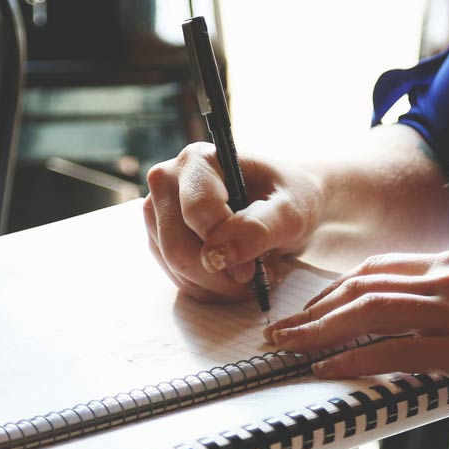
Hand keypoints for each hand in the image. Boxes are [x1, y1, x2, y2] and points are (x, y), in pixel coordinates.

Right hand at [142, 143, 323, 301]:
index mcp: (198, 160)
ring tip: (251, 273)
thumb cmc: (290, 198)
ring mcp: (159, 212)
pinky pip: (178, 279)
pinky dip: (210, 288)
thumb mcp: (290, 212)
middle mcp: (168, 181)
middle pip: (177, 247)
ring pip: (176, 268)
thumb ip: (257, 229)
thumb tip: (216, 256)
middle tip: (256, 277)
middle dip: (220, 274)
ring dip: (217, 284)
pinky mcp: (161, 239)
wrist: (286, 205)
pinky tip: (234, 275)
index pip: (197, 212)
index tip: (255, 268)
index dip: (226, 246)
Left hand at [264, 251, 448, 409]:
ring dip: (319, 333)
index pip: (378, 269)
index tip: (309, 310)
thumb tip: (432, 316)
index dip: (335, 290)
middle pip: (361, 287)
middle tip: (280, 332)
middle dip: (313, 311)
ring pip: (369, 314)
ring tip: (288, 350)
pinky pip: (396, 351)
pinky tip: (328, 371)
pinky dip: (354, 360)